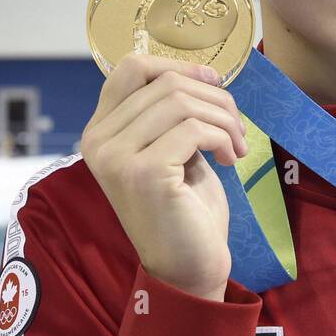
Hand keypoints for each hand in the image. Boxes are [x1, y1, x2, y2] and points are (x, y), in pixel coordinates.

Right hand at [80, 54, 248, 300]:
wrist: (187, 269)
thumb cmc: (185, 210)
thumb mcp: (173, 151)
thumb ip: (170, 115)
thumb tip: (198, 73)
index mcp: (100, 131)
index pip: (130, 68)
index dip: (177, 65)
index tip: (214, 83)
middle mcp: (98, 141)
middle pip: (164, 82)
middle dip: (215, 98)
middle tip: (237, 128)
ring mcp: (116, 157)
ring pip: (182, 101)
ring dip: (224, 118)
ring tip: (236, 145)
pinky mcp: (144, 172)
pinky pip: (194, 128)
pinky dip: (222, 137)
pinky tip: (229, 160)